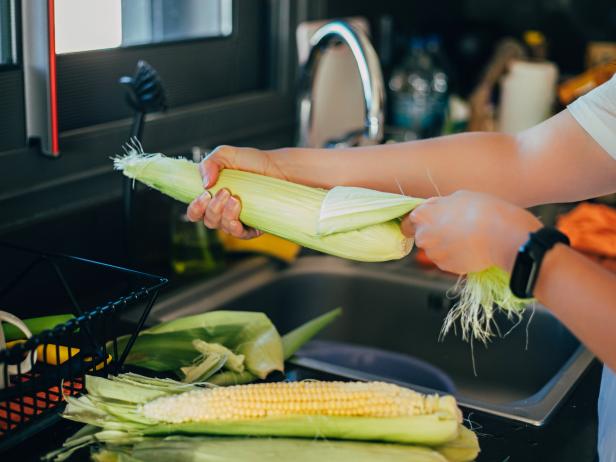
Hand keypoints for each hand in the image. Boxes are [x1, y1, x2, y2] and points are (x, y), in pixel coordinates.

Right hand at [186, 145, 282, 238]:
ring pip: (223, 228)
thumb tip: (205, 184)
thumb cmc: (251, 162)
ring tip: (235, 198)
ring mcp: (238, 221)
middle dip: (213, 209)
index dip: (195, 209)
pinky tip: (238, 212)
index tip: (205, 195)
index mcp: (212, 198)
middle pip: (209, 221)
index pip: (196, 213)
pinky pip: (240, 234)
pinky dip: (235, 226)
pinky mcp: (253, 227)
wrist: (277, 168)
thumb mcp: (226, 154)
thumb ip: (209, 163)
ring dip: (224, 214)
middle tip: (225, 192)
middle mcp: (223, 212)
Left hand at [401, 191, 540, 273]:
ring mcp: (434, 254)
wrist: (500, 235)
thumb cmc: (481, 210)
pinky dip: (455, 256)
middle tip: (454, 228)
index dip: (420, 222)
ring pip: (435, 250)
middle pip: (422, 237)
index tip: (430, 222)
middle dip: (434, 234)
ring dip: (445, 246)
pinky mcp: (447, 267)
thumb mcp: (458, 197)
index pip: (408, 222)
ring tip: (466, 238)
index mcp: (422, 216)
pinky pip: (448, 261)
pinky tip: (470, 248)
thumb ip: (440, 205)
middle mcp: (423, 236)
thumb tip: (436, 210)